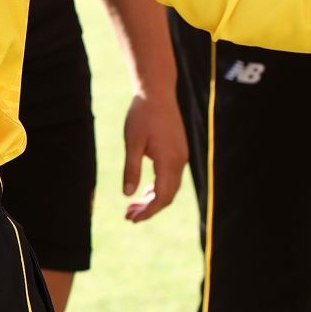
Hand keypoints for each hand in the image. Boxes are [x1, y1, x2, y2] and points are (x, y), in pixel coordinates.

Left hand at [122, 90, 188, 222]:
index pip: (161, 196)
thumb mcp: (132, 142)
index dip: (148, 211)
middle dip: (149, 209)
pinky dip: (159, 187)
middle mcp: (179, 160)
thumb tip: (128, 195)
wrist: (157, 92)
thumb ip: (131, 169)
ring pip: (171, 187)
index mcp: (168, 160)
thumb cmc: (142, 115)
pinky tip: (145, 190)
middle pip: (168, 195)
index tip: (131, 219)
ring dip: (153, 199)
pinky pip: (172, 177)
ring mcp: (182, 155)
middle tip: (128, 216)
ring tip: (133, 206)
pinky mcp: (179, 151)